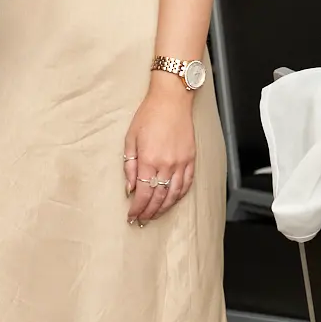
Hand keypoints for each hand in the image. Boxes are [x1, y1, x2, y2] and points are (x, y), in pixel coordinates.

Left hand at [124, 75, 196, 224]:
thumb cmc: (148, 116)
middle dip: (149, 211)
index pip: (143, 193)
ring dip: (163, 208)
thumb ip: (129, 165)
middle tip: (141, 220)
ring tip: (155, 215)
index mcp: (148, 160)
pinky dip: (178, 196)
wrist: (171, 101)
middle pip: (158, 197)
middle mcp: (166, 165)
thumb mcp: (130, 139)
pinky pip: (186, 184)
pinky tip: (172, 202)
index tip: (132, 215)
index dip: (137, 208)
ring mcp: (181, 163)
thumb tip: (130, 188)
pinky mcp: (191, 159)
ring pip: (173, 195)